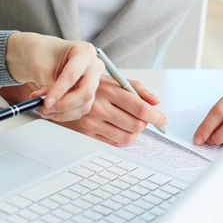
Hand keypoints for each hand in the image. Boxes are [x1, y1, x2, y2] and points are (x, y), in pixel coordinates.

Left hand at [4, 33, 101, 120]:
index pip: (72, 75)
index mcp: (84, 51)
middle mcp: (93, 66)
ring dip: (64, 112)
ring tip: (44, 110)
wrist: (41, 53)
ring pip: (84, 104)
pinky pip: (81, 108)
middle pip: (85, 92)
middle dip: (64, 105)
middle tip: (45, 108)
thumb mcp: (40, 67)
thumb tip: (47, 104)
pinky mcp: (89, 93)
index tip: (45, 102)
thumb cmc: (41, 53)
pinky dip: (65, 113)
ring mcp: (93, 81)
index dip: (58, 91)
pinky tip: (52, 111)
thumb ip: (45, 86)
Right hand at [17, 75, 165, 145]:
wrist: (60, 90)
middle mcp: (98, 106)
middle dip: (144, 124)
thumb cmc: (91, 84)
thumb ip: (136, 88)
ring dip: (133, 132)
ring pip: (127, 137)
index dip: (156, 116)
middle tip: (143, 119)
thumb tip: (155, 101)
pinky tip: (113, 126)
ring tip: (128, 122)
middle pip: (136, 125)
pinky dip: (119, 137)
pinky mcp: (85, 133)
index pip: (140, 107)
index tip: (162, 119)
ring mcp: (90, 121)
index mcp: (108, 89)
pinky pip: (113, 143)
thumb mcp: (113, 79)